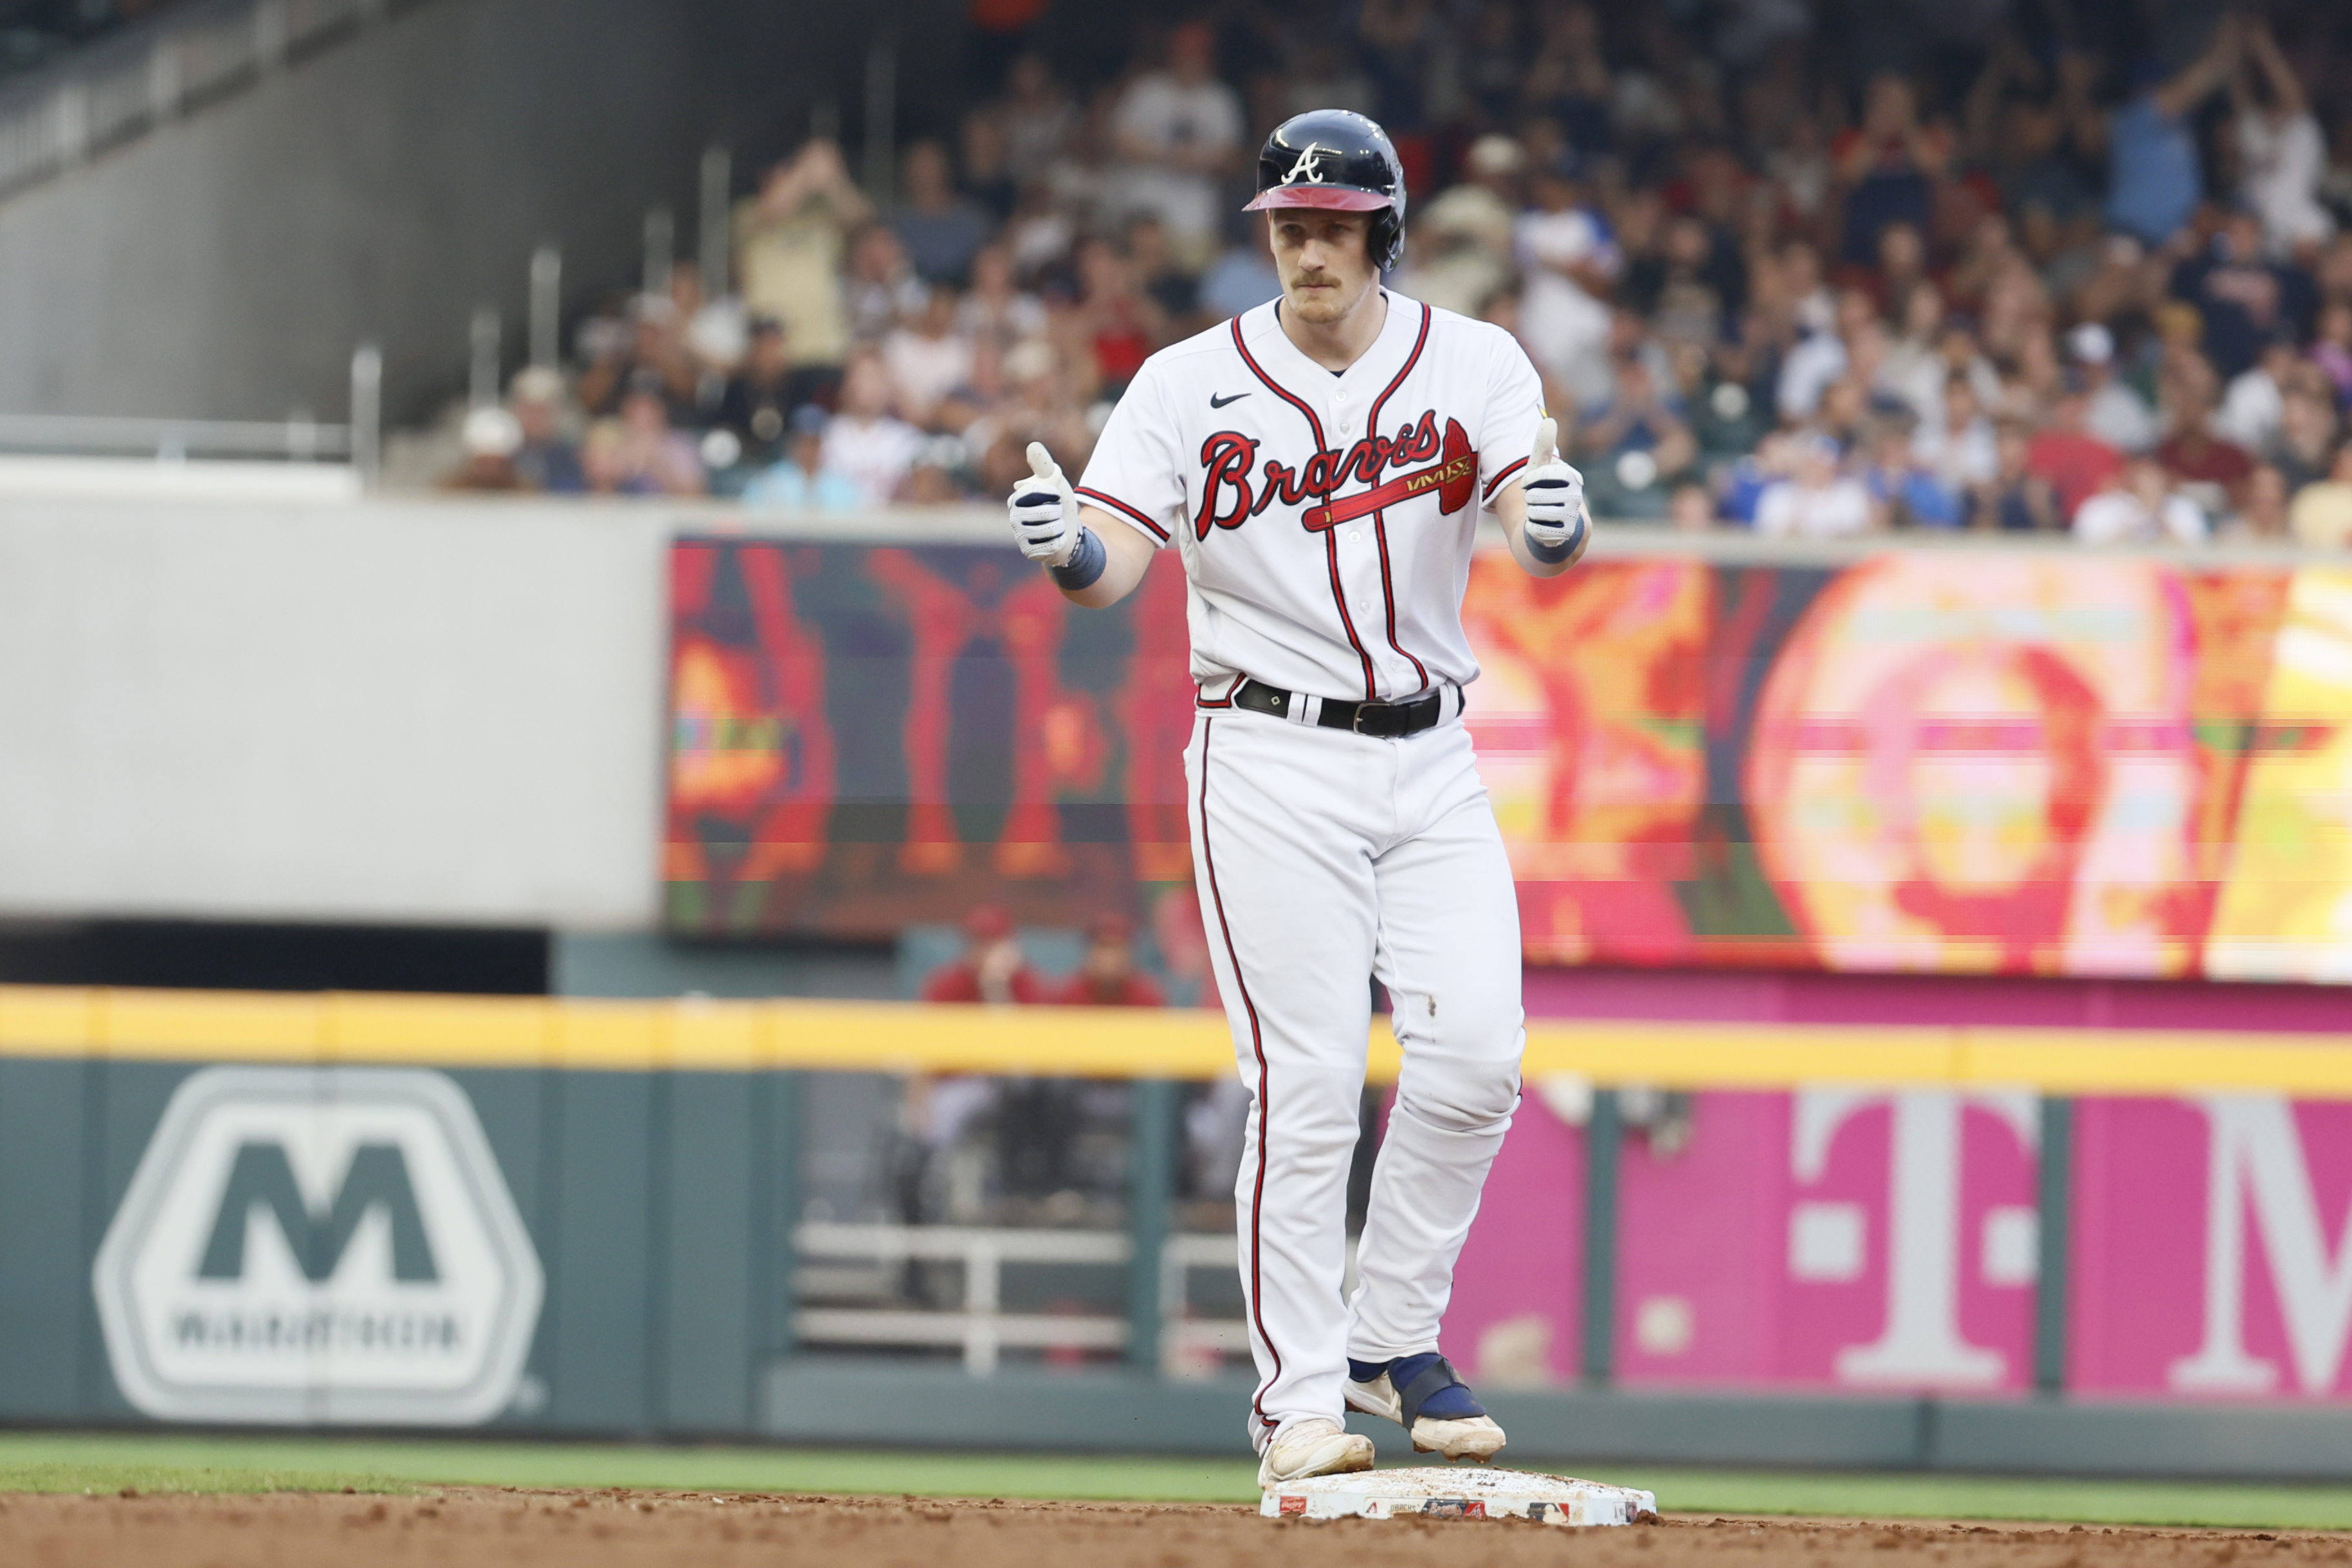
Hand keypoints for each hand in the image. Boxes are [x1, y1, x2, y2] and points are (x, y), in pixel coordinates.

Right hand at [1009, 442, 1078, 565]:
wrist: (1068, 533)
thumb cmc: (1058, 505)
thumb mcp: (1054, 482)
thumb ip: (1044, 465)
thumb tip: (1032, 445)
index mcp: (1016, 498)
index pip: (1036, 491)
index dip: (1052, 493)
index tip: (1055, 496)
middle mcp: (1014, 518)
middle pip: (1045, 512)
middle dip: (1058, 512)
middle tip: (1055, 514)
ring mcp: (1020, 537)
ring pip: (1051, 529)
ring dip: (1061, 527)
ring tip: (1056, 527)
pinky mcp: (1029, 552)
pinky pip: (1052, 545)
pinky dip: (1061, 541)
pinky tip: (1055, 540)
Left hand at [1522, 417, 1587, 557]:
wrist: (1559, 525)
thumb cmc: (1547, 491)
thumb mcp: (1542, 468)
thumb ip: (1543, 446)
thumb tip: (1549, 420)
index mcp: (1571, 477)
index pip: (1540, 475)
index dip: (1530, 480)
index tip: (1531, 483)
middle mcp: (1575, 496)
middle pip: (1534, 496)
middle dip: (1530, 499)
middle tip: (1538, 501)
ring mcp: (1571, 516)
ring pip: (1534, 512)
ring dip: (1531, 513)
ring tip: (1540, 513)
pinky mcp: (1564, 535)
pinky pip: (1536, 529)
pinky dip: (1533, 528)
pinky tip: (1541, 526)